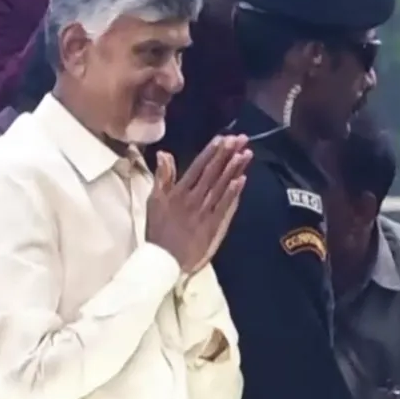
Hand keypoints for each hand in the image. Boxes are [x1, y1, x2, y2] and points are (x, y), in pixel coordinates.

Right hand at [146, 136, 250, 272]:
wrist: (164, 260)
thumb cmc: (158, 230)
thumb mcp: (154, 201)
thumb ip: (161, 176)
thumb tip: (164, 153)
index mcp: (178, 192)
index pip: (197, 167)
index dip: (211, 152)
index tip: (223, 138)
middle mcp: (193, 199)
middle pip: (212, 173)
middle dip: (227, 155)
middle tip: (240, 139)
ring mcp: (205, 212)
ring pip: (221, 187)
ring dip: (234, 169)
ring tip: (246, 153)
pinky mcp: (213, 225)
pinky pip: (225, 206)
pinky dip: (233, 193)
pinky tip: (242, 180)